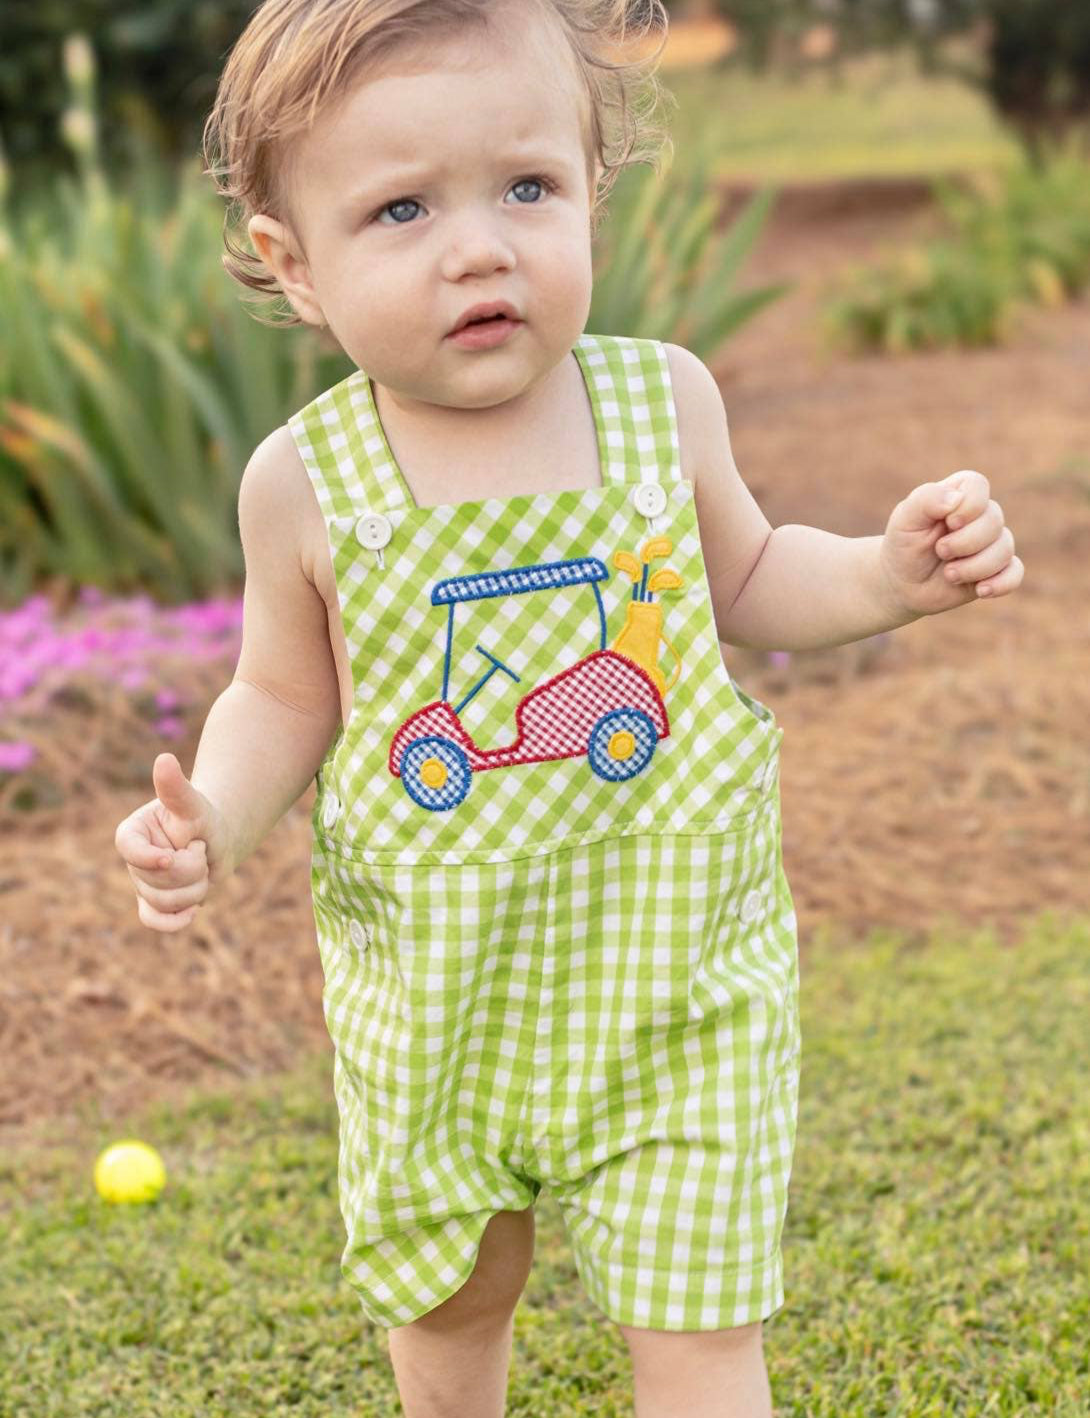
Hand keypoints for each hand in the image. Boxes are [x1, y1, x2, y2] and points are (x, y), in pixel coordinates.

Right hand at [114, 753, 229, 932]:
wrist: (216, 840)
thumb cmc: (202, 817)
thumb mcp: (193, 803)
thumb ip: (176, 787)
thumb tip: (164, 759)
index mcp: (132, 833)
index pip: (128, 850)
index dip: (149, 858)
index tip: (170, 856)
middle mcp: (134, 861)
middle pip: (156, 880)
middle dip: (190, 868)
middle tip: (200, 852)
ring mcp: (142, 884)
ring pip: (164, 901)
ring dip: (196, 888)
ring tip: (201, 868)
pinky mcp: (155, 904)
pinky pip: (155, 920)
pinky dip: (174, 920)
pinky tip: (193, 912)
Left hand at [879, 469, 1023, 617]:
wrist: (903, 583)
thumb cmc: (904, 545)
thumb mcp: (904, 519)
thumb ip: (926, 500)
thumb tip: (957, 498)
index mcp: (959, 494)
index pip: (978, 486)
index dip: (968, 506)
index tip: (948, 522)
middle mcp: (981, 516)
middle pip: (994, 519)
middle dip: (964, 542)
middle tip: (940, 551)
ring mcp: (992, 543)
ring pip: (1004, 549)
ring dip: (974, 567)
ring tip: (949, 574)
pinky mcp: (997, 570)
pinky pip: (1015, 573)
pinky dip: (1001, 583)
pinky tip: (980, 590)